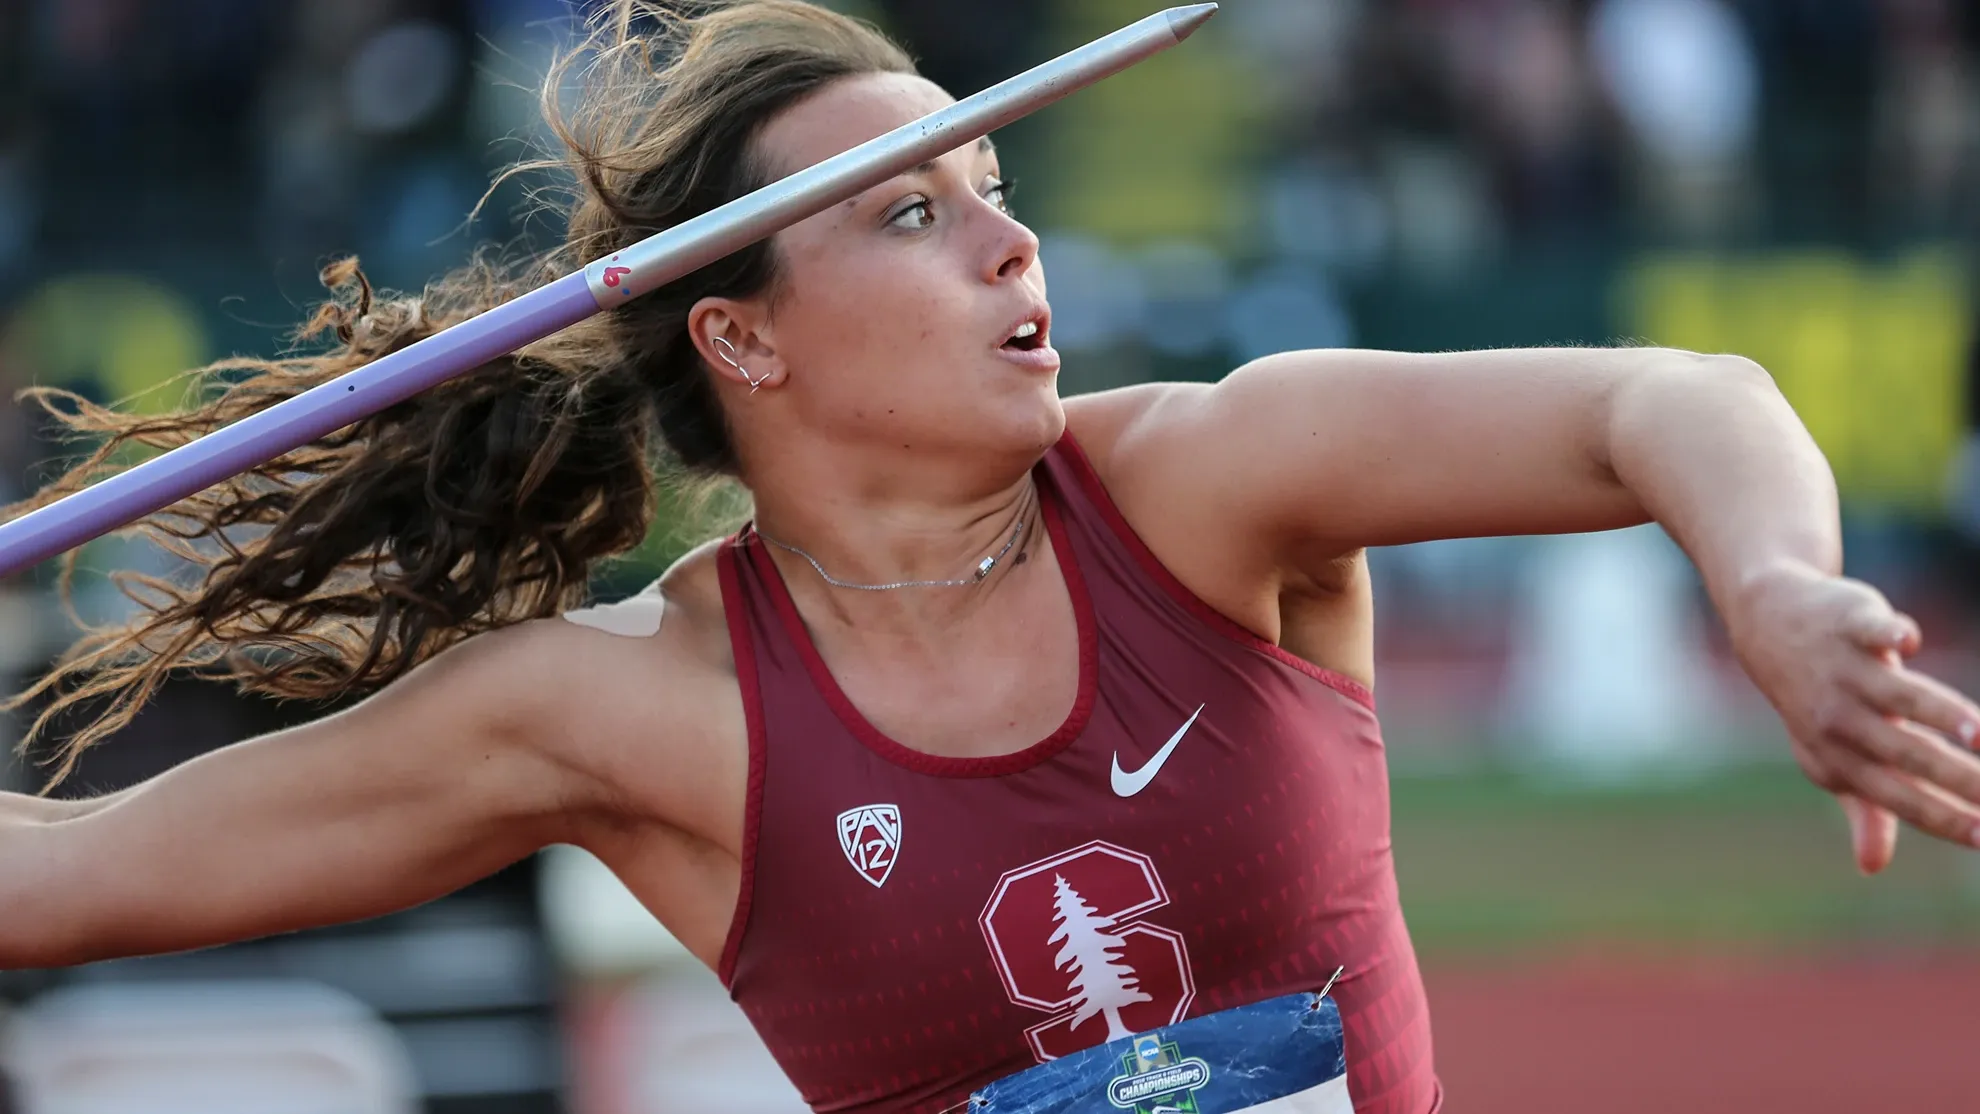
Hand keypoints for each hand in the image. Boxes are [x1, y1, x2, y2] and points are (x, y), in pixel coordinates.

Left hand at [1728, 562, 1979, 873]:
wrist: (1769, 630)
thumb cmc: (1817, 704)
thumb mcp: (1832, 759)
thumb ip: (1864, 808)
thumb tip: (1872, 866)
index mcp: (1838, 758)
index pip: (1897, 796)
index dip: (1942, 817)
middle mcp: (1838, 717)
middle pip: (1906, 752)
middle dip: (1958, 777)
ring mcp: (1844, 669)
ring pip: (1897, 696)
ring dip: (1938, 713)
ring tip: (1978, 734)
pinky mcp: (1849, 623)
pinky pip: (1868, 630)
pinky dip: (1887, 634)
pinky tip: (1905, 641)